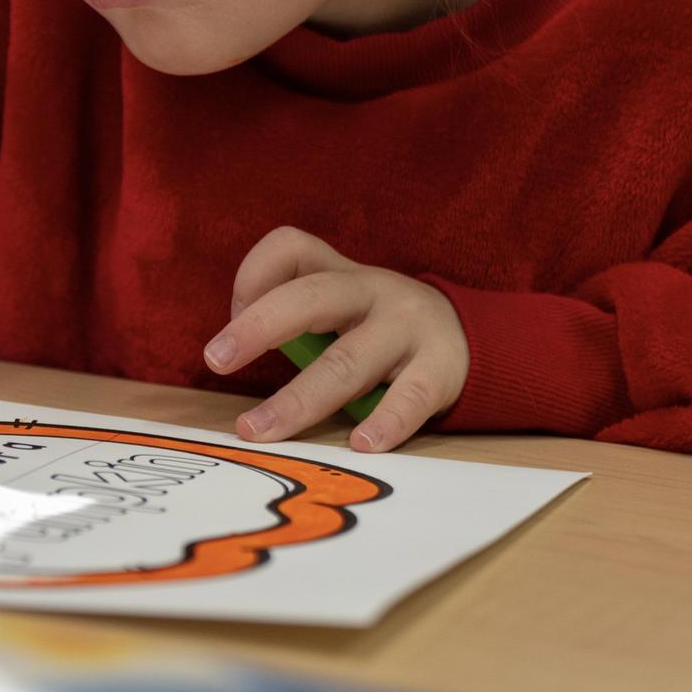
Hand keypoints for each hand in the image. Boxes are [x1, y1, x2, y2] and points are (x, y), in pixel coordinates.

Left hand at [204, 227, 469, 452]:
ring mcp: (408, 328)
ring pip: (348, 361)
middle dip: (258, 328)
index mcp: (341, 272)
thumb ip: (296, 319)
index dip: (252, 274)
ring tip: (261, 429)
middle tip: (216, 359)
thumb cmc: (383, 329)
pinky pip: (410, 396)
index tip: (232, 314)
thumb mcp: (343, 306)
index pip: (292, 247)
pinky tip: (360, 444)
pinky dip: (385, 421)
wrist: (475, 339)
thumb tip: (233, 350)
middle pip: (309, 298)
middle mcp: (373, 290)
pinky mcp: (440, 369)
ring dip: (299, 399)